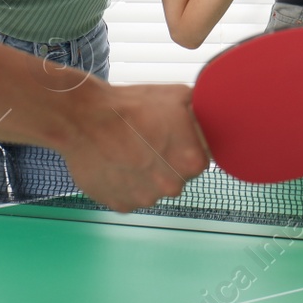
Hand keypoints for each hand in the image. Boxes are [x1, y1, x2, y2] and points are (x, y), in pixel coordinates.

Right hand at [60, 81, 209, 212]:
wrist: (85, 117)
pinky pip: (130, 196)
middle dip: (166, 163)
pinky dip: (125, 184)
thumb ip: (203, 116)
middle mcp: (172, 187)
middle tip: (146, 141)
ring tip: (127, 150)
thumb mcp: (180, 97)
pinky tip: (116, 163)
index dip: (184, 147)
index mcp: (193, 162)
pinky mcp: (119, 205)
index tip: (168, 136)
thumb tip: (217, 118)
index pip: (198, 161)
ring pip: (153, 188)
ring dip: (145, 175)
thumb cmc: (133, 104)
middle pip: (177, 177)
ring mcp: (144, 199)